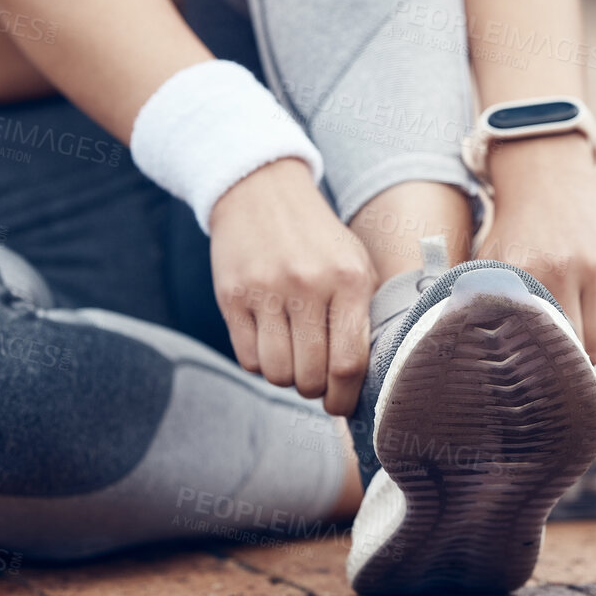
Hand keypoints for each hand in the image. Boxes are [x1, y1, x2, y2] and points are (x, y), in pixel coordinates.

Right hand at [210, 158, 376, 414]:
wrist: (262, 190)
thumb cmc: (318, 240)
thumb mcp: (355, 264)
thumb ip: (363, 316)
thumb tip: (360, 382)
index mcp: (350, 279)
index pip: (349, 362)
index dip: (345, 398)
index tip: (340, 406)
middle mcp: (308, 284)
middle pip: (310, 375)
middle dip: (314, 390)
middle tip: (315, 379)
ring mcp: (266, 289)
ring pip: (276, 372)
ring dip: (286, 378)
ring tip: (293, 358)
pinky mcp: (232, 295)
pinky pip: (247, 358)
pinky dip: (260, 363)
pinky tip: (270, 342)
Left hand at [475, 134, 595, 361]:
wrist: (548, 179)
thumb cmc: (512, 231)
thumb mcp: (488, 263)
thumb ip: (480, 304)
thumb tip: (468, 356)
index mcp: (527, 273)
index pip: (538, 346)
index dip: (534, 369)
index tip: (526, 378)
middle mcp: (567, 271)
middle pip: (574, 352)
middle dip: (561, 365)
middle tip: (545, 368)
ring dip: (581, 350)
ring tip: (562, 340)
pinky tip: (581, 318)